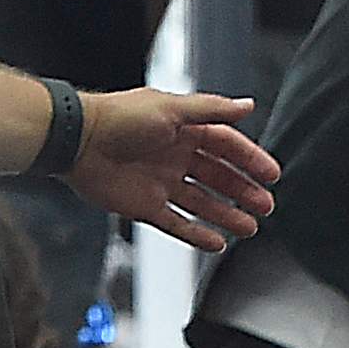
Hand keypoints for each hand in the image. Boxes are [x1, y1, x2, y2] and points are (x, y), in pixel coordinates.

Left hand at [68, 88, 278, 249]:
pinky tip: (216, 242)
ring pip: (201, 203)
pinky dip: (196, 234)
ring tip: (249, 227)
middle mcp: (174, 156)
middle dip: (243, 191)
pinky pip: (176, 223)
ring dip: (226, 214)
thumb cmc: (120, 118)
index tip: (271, 175)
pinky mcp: (144, 206)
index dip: (249, 159)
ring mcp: (160, 182)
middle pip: (217, 177)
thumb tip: (248, 105)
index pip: (226, 146)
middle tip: (266, 205)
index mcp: (183, 130)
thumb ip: (212, 110)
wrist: (77, 141)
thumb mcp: (172, 108)